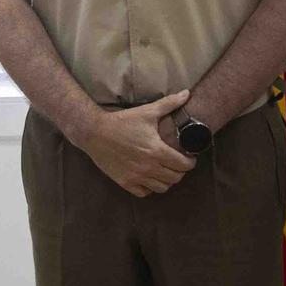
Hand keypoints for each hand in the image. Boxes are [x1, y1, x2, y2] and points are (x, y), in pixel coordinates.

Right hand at [75, 91, 197, 196]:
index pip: (184, 165)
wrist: (95, 132)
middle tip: (178, 163)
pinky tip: (149, 177)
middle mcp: (148, 167)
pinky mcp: (124, 182)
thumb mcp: (147, 112)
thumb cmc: (123, 122)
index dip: (190, 162)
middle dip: (180, 171)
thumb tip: (187, 93)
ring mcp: (136, 177)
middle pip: (175, 178)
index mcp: (157, 151)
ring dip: (167, 181)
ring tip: (165, 170)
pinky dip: (150, 187)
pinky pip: (144, 192)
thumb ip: (169, 103)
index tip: (189, 157)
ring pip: (162, 188)